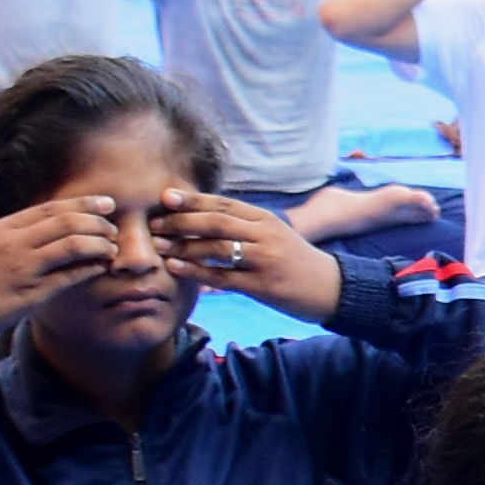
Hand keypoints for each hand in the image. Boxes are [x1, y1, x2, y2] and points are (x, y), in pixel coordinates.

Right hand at [0, 190, 143, 336]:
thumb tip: (50, 230)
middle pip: (67, 221)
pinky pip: (69, 277)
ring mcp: (22, 268)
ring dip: (99, 244)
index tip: (106, 203)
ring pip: (72, 245)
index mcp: (4, 228)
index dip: (83, 203)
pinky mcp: (29, 294)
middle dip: (97, 222)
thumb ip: (17, 236)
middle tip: (113, 227)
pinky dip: (90, 269)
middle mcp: (14, 243)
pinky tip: (101, 268)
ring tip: (111, 248)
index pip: (52, 207)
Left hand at [149, 186, 336, 315]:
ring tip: (158, 247)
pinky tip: (176, 269)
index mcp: (265, 219)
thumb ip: (244, 225)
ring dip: (184, 246)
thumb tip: (205, 216)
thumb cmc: (295, 261)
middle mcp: (265, 234)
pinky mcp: (263, 285)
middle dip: (181, 221)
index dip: (193, 199)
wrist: (331, 288)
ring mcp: (265, 259)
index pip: (223, 203)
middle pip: (216, 221)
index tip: (165, 197)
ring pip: (217, 248)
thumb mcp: (274, 234)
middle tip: (153, 223)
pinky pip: (223, 277)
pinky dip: (196, 272)